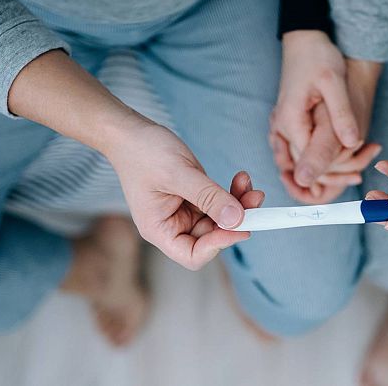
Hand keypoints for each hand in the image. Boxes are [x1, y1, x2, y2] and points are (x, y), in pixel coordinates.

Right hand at [105, 123, 264, 269]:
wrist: (131, 132)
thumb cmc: (143, 152)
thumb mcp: (178, 174)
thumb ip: (209, 197)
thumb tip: (238, 220)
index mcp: (160, 230)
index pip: (193, 255)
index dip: (218, 244)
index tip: (240, 226)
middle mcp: (173, 226)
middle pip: (213, 237)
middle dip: (236, 220)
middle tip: (256, 198)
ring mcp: (185, 213)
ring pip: (221, 220)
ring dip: (239, 205)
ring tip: (249, 185)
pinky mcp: (195, 198)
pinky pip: (220, 203)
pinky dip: (233, 193)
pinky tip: (241, 178)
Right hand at [270, 31, 381, 203]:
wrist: (305, 41)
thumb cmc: (319, 57)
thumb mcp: (334, 82)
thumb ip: (342, 113)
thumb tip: (352, 142)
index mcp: (290, 120)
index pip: (309, 160)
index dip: (333, 169)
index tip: (357, 174)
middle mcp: (281, 128)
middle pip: (303, 165)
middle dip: (330, 174)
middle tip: (359, 177)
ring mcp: (282, 127)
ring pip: (300, 161)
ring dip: (324, 169)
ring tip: (354, 172)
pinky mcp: (289, 124)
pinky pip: (300, 150)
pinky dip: (318, 157)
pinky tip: (341, 158)